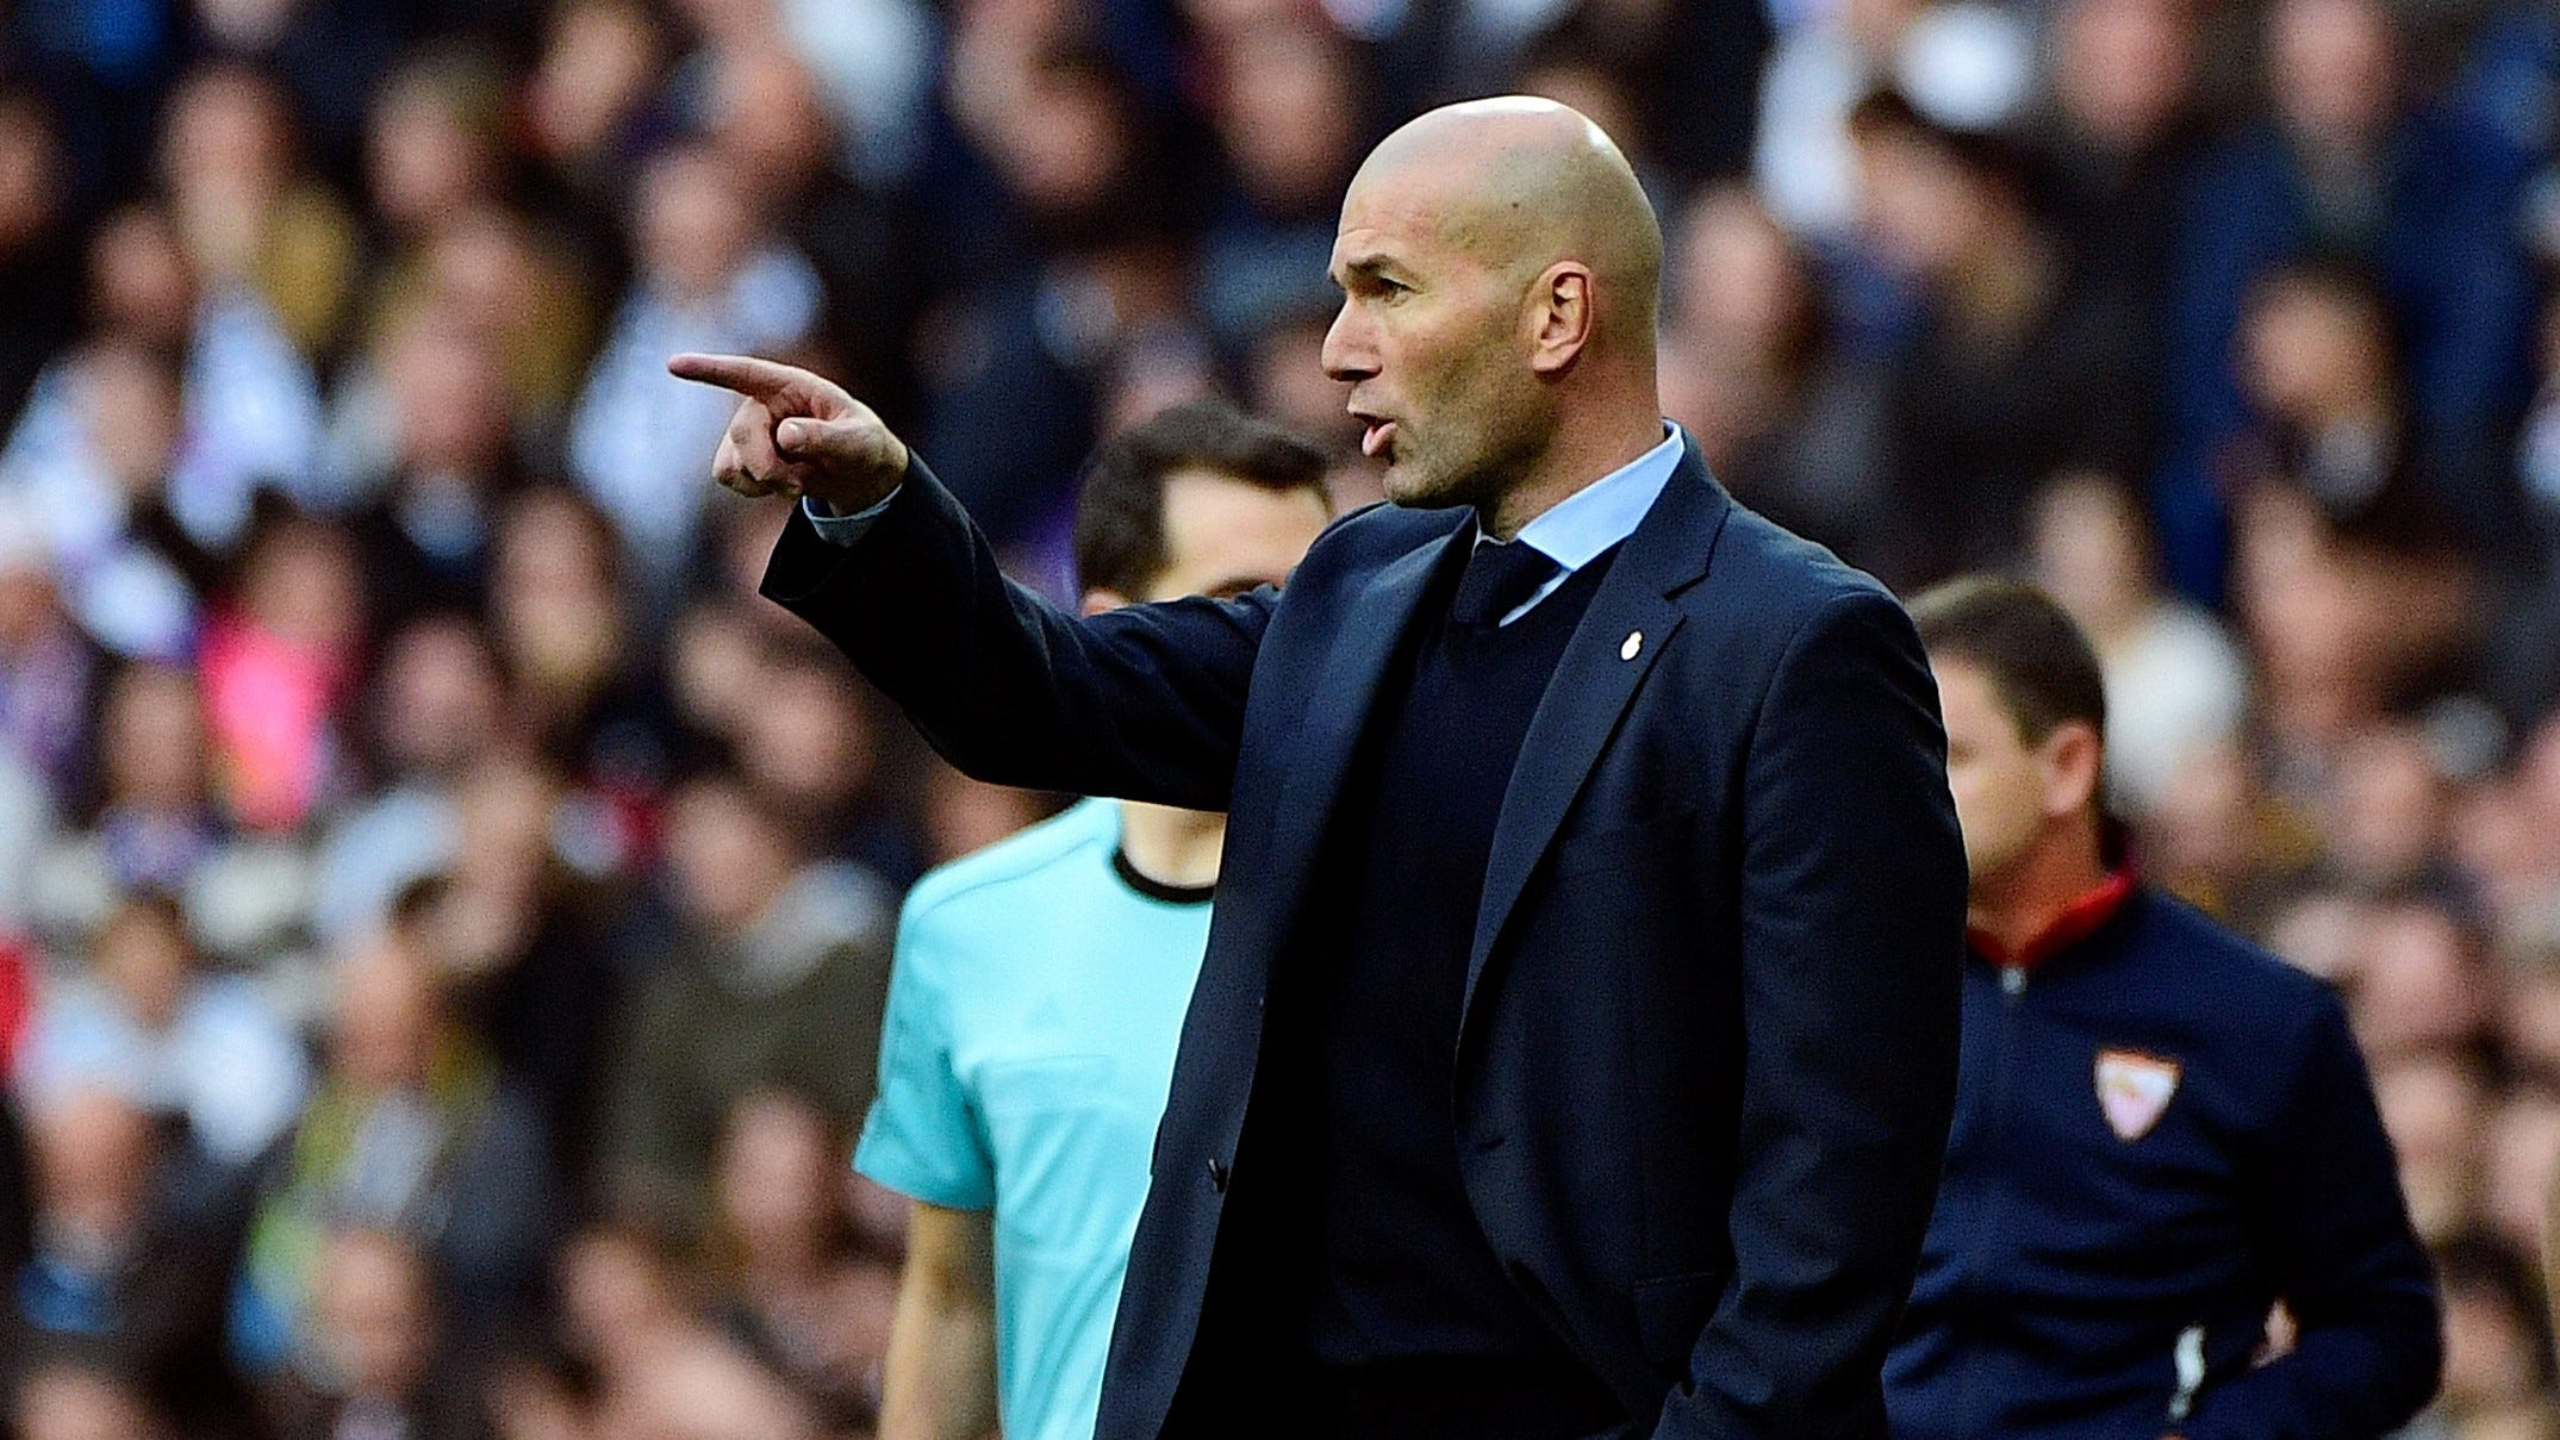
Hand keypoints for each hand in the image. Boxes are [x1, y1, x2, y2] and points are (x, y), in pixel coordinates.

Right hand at [666, 352, 909, 513]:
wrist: (856, 472)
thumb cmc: (861, 445)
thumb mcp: (858, 442)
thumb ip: (826, 437)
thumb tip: (785, 434)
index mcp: (791, 385)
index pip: (746, 373)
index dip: (710, 370)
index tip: (674, 365)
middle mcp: (761, 403)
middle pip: (742, 435)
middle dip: (768, 468)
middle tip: (800, 485)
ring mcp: (746, 429)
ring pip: (730, 462)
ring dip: (765, 481)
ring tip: (798, 479)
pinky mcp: (738, 455)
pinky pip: (728, 476)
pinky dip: (755, 489)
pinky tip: (782, 482)